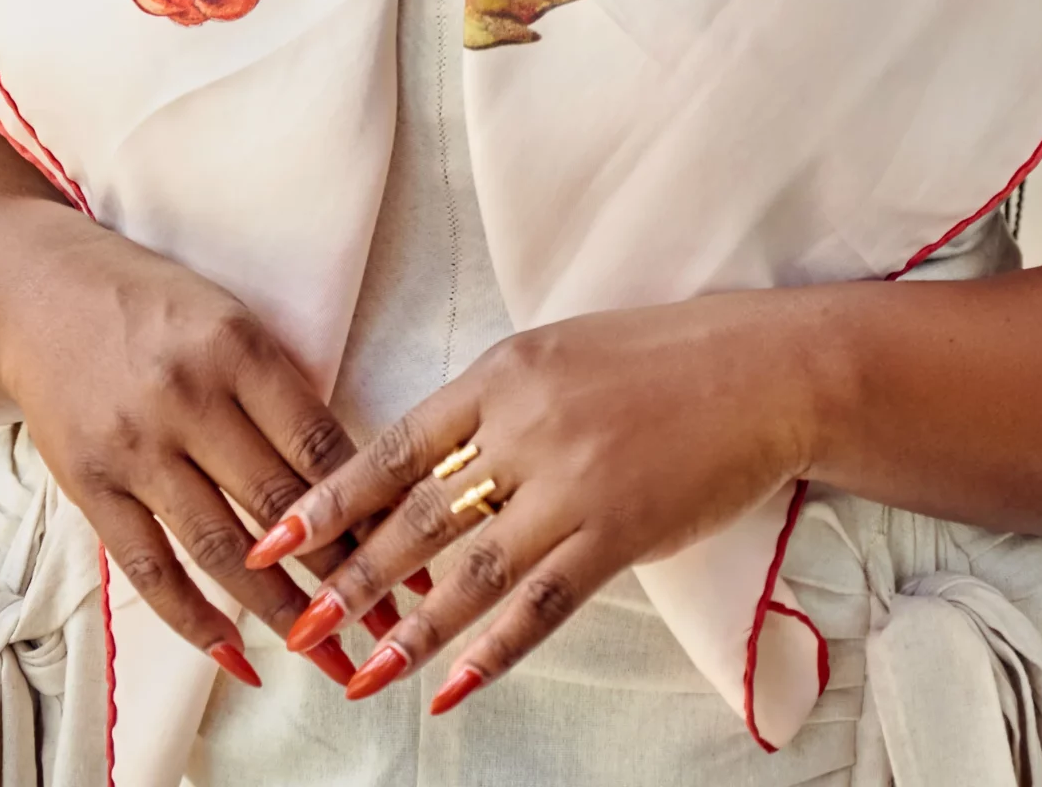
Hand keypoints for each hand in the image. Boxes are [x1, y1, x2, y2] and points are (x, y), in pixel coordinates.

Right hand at [0, 221, 393, 686]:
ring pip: (222, 550)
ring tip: (328, 655)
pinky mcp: (90, 488)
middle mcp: (187, 399)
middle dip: (339, 575)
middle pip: (279, 505)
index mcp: (236, 349)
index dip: (369, 508)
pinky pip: (151, 570)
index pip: (318, 443)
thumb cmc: (155, 307)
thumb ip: (282, 391)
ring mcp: (135, 449)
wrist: (41, 296)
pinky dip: (195, 622)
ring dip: (280, 612)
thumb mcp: (231, 322)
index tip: (408, 555)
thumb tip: (353, 478)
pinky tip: (237, 656)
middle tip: (387, 627)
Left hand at [244, 293, 812, 709]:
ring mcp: (574, 485)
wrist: (763, 370)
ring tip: (358, 672)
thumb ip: (498, 403)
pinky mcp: (619, 534)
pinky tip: (450, 687)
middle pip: (419, 515)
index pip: (396, 444)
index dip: (332, 498)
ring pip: (471, 571)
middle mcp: (528, 427)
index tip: (278, 536)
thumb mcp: (562, 352)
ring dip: (408, 629)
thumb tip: (430, 462)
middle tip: (297, 620)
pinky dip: (491, 652)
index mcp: (505, 372)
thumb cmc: (664, 356)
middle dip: (351, 576)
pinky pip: (541, 605)